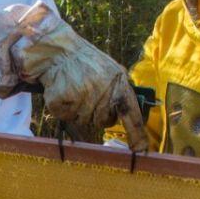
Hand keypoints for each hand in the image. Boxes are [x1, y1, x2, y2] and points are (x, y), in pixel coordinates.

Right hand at [17, 16, 147, 151]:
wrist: (59, 51)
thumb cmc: (87, 63)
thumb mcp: (111, 70)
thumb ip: (122, 90)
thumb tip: (134, 113)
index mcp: (118, 82)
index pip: (131, 113)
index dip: (136, 133)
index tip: (140, 147)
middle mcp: (101, 91)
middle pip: (103, 122)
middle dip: (98, 114)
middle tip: (90, 96)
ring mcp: (81, 97)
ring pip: (84, 121)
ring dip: (79, 111)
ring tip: (76, 90)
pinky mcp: (62, 101)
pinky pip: (65, 117)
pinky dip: (63, 108)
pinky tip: (64, 91)